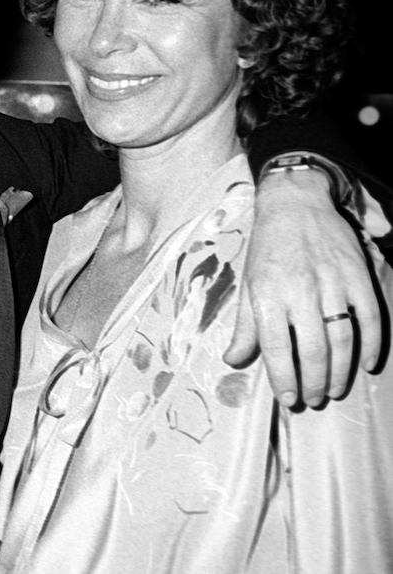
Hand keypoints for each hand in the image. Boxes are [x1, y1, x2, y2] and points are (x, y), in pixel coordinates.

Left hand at [224, 169, 380, 407]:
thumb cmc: (266, 248)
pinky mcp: (358, 276)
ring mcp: (333, 283)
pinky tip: (366, 365)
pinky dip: (372, 345)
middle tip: (312, 400)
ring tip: (333, 390)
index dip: (283, 377)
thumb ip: (244, 326)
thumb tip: (232, 361)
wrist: (294, 203)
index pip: (276, 346)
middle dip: (313, 382)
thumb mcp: (248, 283)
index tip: (287, 399)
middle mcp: (300, 290)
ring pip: (342, 339)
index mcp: (268, 293)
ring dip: (340, 371)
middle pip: (313, 349)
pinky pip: (371, 318)